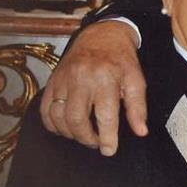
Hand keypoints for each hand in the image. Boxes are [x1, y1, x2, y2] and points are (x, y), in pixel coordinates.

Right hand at [40, 20, 147, 155]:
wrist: (102, 36)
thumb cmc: (121, 60)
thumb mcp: (136, 80)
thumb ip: (137, 107)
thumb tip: (141, 131)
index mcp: (106, 79)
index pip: (105, 116)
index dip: (107, 137)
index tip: (109, 150)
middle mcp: (82, 79)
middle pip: (77, 119)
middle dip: (86, 138)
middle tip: (96, 142)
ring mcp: (64, 80)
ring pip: (58, 116)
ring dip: (69, 133)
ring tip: (83, 136)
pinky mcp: (52, 81)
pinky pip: (45, 109)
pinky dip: (52, 124)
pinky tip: (65, 128)